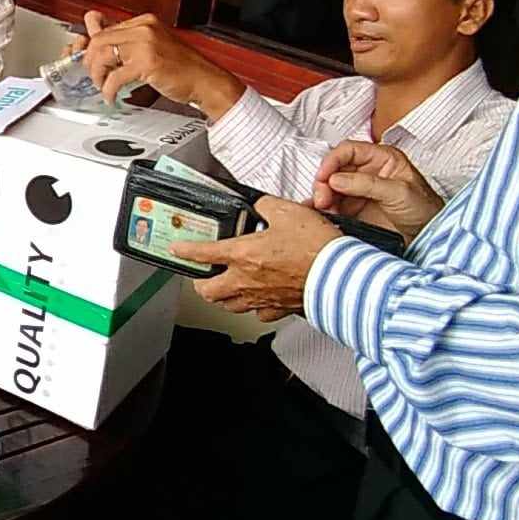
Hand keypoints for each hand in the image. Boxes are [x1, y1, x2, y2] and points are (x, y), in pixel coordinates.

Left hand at [83, 11, 244, 116]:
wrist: (206, 81)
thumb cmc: (182, 68)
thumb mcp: (151, 47)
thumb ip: (126, 42)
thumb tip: (97, 32)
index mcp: (144, 22)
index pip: (104, 28)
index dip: (89, 46)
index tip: (85, 57)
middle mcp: (144, 28)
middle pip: (99, 40)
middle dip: (90, 61)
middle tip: (94, 75)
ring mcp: (146, 43)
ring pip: (103, 55)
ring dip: (97, 75)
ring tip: (103, 85)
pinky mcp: (147, 62)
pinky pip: (115, 76)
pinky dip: (108, 89)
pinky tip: (112, 96)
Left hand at [170, 196, 341, 321]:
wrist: (341, 275)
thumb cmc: (317, 247)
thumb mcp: (288, 212)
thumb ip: (266, 207)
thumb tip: (261, 206)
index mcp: (243, 254)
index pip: (203, 253)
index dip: (185, 250)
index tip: (177, 249)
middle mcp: (247, 280)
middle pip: (208, 291)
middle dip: (200, 283)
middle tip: (201, 276)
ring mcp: (262, 298)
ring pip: (230, 306)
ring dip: (222, 297)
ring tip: (223, 289)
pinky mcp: (280, 309)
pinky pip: (258, 313)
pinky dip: (253, 307)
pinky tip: (256, 299)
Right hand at [313, 141, 444, 243]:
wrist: (431, 237)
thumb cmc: (426, 209)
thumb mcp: (400, 191)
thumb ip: (368, 183)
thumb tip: (336, 179)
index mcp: (382, 159)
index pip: (349, 151)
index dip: (333, 160)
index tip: (324, 175)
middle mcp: (367, 172)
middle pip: (335, 170)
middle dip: (324, 183)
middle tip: (323, 198)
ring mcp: (359, 192)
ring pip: (330, 189)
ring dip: (322, 198)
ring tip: (324, 209)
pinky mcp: (354, 211)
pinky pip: (333, 206)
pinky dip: (323, 211)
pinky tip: (320, 215)